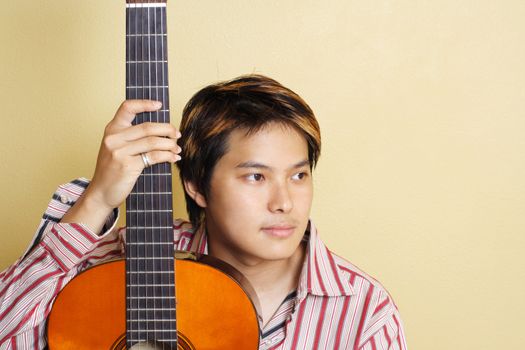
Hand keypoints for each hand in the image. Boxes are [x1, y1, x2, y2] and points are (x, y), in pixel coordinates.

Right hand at [61, 100, 180, 233]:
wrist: (101, 192)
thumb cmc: (112, 170)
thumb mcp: (116, 148)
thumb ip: (131, 137)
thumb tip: (161, 130)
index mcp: (111, 130)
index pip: (127, 108)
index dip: (144, 103)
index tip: (159, 105)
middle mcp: (114, 138)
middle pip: (147, 127)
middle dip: (167, 129)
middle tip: (177, 135)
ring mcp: (120, 152)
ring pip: (153, 141)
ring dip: (170, 144)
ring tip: (177, 148)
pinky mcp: (128, 166)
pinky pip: (154, 156)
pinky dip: (168, 156)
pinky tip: (173, 158)